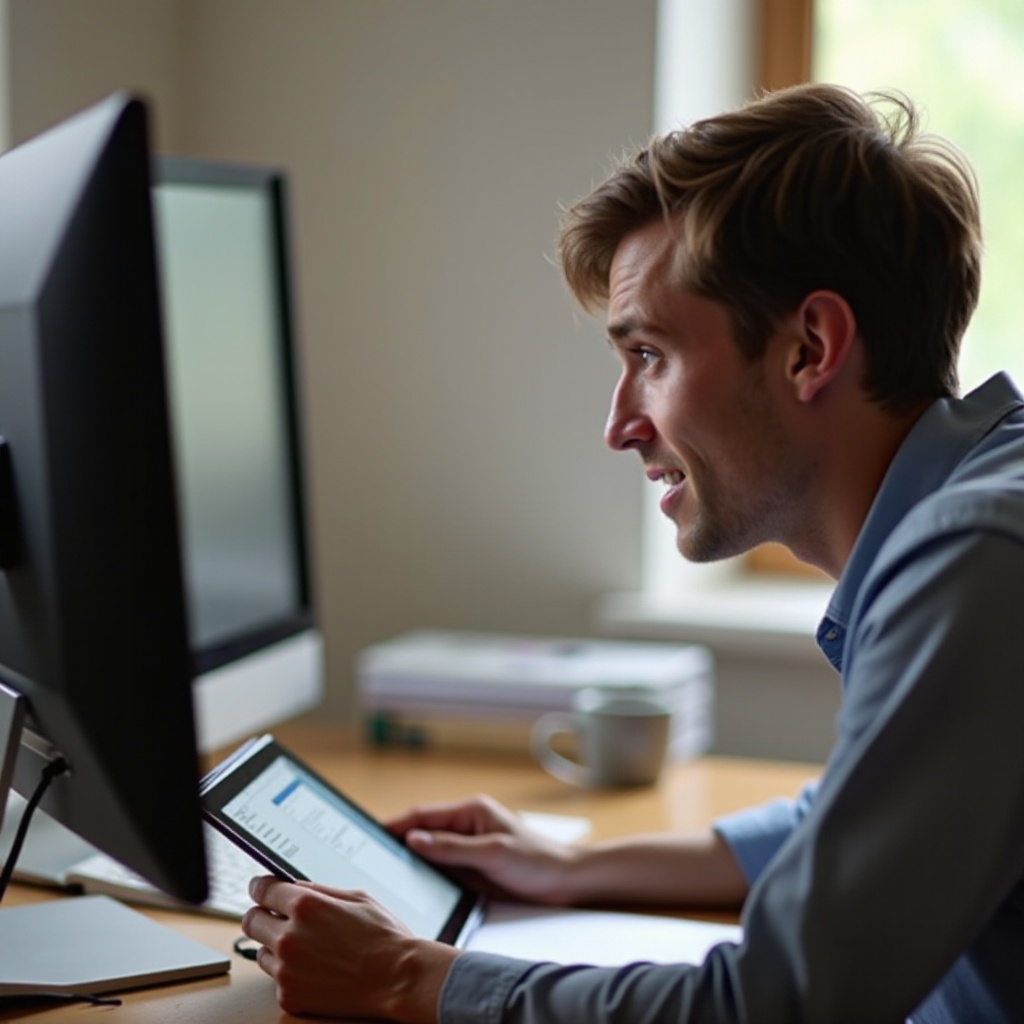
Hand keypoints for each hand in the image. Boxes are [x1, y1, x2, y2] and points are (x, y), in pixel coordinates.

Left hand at [241, 876, 456, 1021]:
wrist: (398, 978)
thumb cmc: (383, 936)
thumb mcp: (356, 897)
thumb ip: (319, 890)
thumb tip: (293, 886)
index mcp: (305, 905)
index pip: (261, 889)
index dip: (260, 887)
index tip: (261, 889)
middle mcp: (289, 937)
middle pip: (250, 921)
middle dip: (262, 914)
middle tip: (276, 916)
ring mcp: (287, 969)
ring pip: (260, 951)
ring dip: (275, 945)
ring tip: (305, 946)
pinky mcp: (289, 996)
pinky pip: (276, 978)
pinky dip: (290, 972)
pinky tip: (314, 968)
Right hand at [387, 794, 578, 903]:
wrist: (565, 879)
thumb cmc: (537, 860)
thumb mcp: (492, 853)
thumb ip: (452, 847)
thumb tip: (414, 839)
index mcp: (470, 811)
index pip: (424, 814)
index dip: (396, 824)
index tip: (372, 834)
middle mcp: (466, 825)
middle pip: (422, 830)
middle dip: (398, 841)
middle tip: (371, 857)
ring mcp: (468, 845)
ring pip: (430, 849)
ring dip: (411, 858)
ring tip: (384, 872)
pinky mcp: (472, 865)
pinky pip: (441, 866)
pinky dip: (426, 872)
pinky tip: (413, 884)